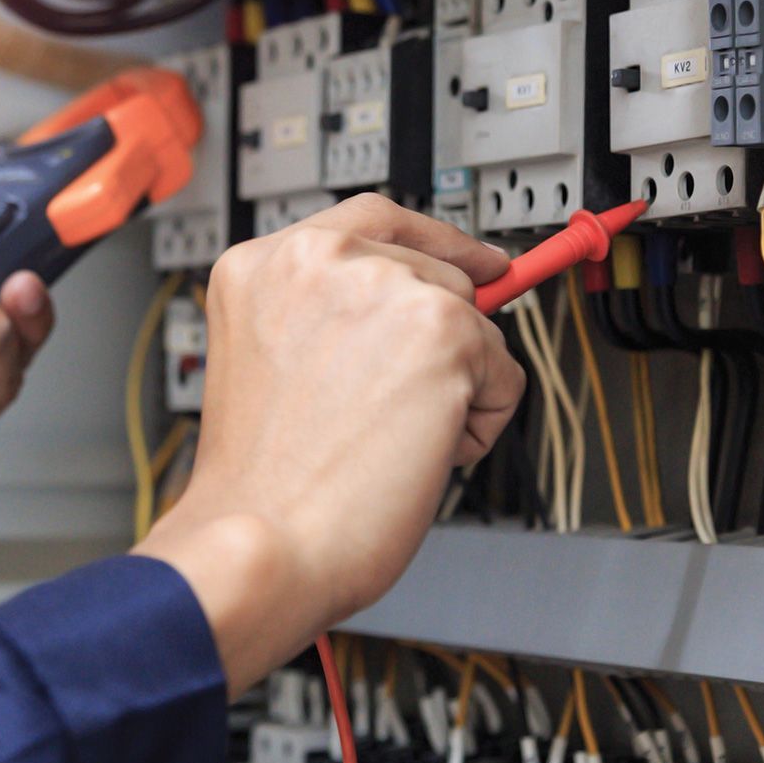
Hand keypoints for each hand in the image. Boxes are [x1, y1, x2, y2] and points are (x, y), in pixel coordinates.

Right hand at [134, 195, 522, 691]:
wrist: (260, 540)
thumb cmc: (260, 487)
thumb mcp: (271, 365)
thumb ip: (331, 320)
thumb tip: (425, 309)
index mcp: (261, 266)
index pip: (371, 221)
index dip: (433, 243)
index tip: (474, 259)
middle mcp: (318, 259)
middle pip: (435, 274)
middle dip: (439, 343)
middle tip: (398, 412)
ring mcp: (382, 286)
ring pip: (473, 325)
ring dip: (454, 390)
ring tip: (384, 441)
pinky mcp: (440, 328)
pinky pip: (504, 374)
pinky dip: (478, 424)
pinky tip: (415, 453)